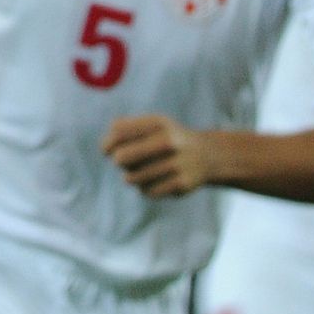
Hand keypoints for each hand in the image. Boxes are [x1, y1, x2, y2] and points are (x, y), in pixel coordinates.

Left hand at [102, 114, 219, 198]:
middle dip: (118, 162)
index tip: (107, 151)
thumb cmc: (167, 139)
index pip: (118, 133)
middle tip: (123, 162)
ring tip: (139, 172)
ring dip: (131, 177)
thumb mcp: (150, 125)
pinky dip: (146, 188)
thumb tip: (105, 148)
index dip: (106, 144)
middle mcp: (169, 141)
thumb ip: (123, 129)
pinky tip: (153, 181)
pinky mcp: (182, 184)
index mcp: (158, 122)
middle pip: (121, 157)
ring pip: (132, 178)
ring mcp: (177, 163)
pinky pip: (147, 191)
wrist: (207, 155)